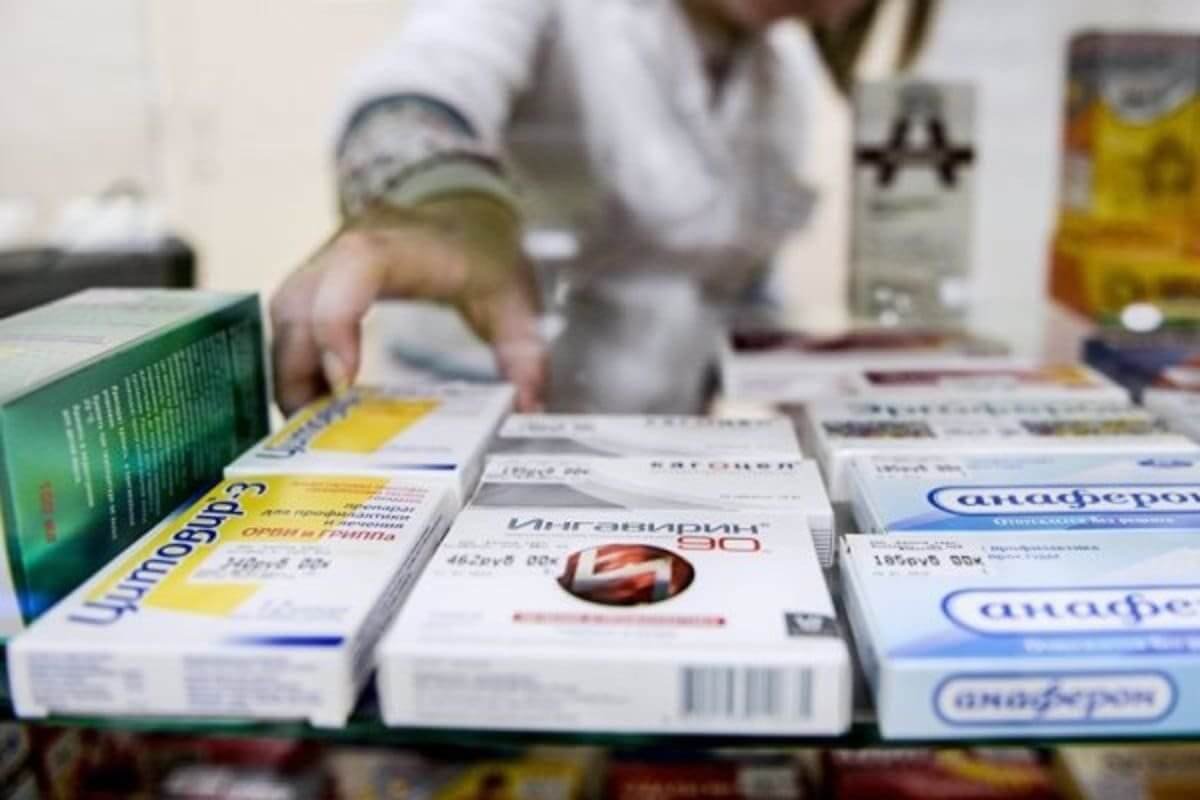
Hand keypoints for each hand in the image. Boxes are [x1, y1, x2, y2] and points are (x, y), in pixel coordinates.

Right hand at [270, 194, 544, 413]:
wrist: (460, 204)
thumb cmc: (485, 252)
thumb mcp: (517, 299)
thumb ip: (526, 353)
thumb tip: (530, 411)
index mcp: (410, 245)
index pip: (358, 265)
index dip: (338, 319)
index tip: (344, 383)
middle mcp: (356, 243)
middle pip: (302, 299)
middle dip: (299, 370)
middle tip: (316, 430)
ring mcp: (329, 256)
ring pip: (284, 312)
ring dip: (288, 370)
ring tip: (310, 423)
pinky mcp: (317, 274)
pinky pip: (287, 317)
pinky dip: (292, 360)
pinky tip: (313, 399)